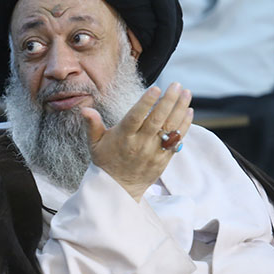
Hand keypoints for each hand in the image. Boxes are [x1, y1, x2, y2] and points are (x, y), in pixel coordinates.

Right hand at [81, 82, 192, 200]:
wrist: (118, 188)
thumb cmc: (105, 161)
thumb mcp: (94, 143)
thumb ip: (92, 124)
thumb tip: (85, 109)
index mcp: (123, 137)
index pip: (135, 117)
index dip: (146, 103)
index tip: (156, 88)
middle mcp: (139, 144)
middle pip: (157, 120)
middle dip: (169, 100)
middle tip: (177, 84)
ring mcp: (153, 152)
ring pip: (170, 128)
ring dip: (180, 109)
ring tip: (186, 93)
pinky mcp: (163, 159)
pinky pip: (176, 141)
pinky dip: (184, 126)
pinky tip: (189, 111)